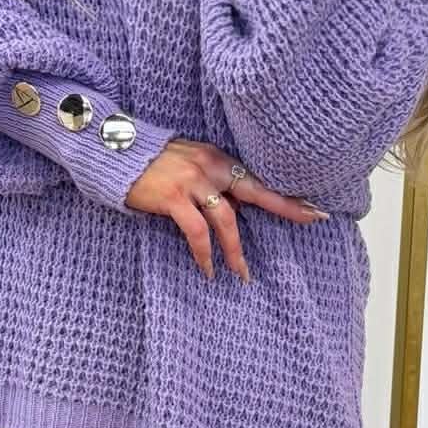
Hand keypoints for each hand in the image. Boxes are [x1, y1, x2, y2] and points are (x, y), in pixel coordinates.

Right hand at [124, 138, 327, 281]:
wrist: (114, 153)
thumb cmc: (150, 162)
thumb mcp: (188, 163)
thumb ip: (211, 181)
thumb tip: (232, 209)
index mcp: (217, 157)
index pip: (257, 178)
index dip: (286, 194)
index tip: (314, 207)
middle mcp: (210, 166)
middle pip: (255, 191)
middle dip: (285, 207)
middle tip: (311, 220)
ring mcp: (192, 181)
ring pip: (226, 220)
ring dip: (235, 251)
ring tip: (242, 274)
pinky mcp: (173, 197)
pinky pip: (196, 231)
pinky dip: (204, 253)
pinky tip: (208, 269)